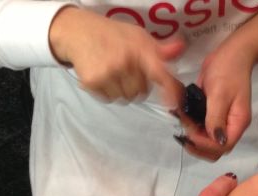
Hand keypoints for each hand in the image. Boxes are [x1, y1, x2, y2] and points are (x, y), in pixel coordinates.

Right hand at [49, 7, 183, 105]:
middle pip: (141, 92)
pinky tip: (103, 76)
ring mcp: (108, 73)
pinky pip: (110, 99)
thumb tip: (180, 49)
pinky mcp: (93, 82)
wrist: (78, 32)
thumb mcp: (137, 36)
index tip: (174, 102)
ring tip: (114, 72)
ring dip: (123, 90)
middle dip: (137, 85)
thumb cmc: (113, 35)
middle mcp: (125, 61)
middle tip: (127, 70)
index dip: (170, 89)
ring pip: (126, 98)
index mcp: (139, 48)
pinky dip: (108, 92)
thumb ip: (159, 48)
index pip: (159, 72)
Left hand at [175, 43, 253, 161]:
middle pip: (215, 149)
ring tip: (180, 125)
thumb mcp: (220, 94)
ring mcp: (222, 121)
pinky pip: (202, 128)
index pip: (223, 146)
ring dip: (193, 138)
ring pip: (207, 141)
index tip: (189, 133)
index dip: (205, 145)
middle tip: (183, 132)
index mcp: (238, 123)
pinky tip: (181, 119)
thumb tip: (216, 140)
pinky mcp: (213, 114)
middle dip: (197, 145)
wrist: (231, 53)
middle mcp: (230, 126)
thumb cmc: (228, 71)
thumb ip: (216, 118)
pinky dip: (191, 127)